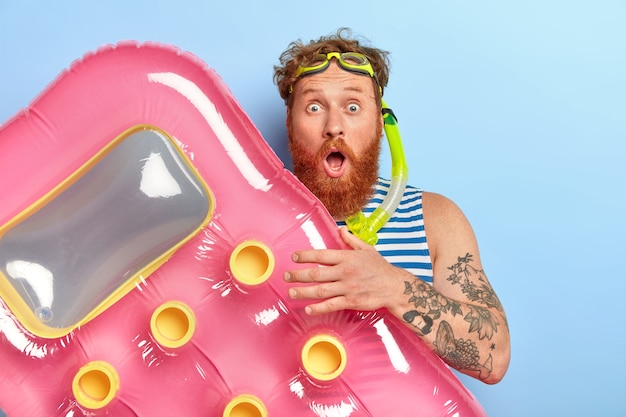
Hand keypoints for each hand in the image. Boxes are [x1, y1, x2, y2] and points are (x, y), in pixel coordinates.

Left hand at [284, 227, 405, 314]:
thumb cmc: (380, 267)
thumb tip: (340, 230)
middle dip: (298, 275)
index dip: (305, 256)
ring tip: (291, 292)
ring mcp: (348, 288)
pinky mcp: (352, 301)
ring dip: (303, 292)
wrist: (395, 287)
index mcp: (347, 257)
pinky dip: (318, 308)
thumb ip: (351, 240)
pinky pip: (331, 305)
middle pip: (316, 273)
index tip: (294, 257)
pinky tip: (308, 309)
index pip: (321, 255)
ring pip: (320, 290)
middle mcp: (345, 272)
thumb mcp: (367, 249)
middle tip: (286, 276)